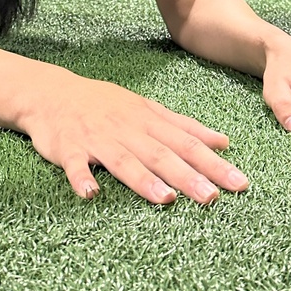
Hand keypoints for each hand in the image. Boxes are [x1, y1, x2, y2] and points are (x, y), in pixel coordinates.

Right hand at [24, 77, 248, 204]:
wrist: (50, 92)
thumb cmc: (104, 104)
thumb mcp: (147, 109)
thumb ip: (184, 126)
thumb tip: (224, 142)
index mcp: (148, 121)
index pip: (187, 143)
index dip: (213, 163)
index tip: (239, 182)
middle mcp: (127, 129)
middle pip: (161, 154)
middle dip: (187, 175)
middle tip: (212, 198)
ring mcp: (97, 138)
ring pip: (123, 160)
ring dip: (143, 180)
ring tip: (165, 199)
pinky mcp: (67, 148)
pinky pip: (74, 164)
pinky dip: (81, 178)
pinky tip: (90, 193)